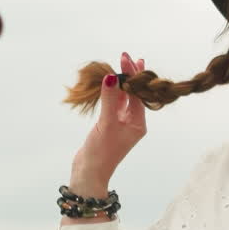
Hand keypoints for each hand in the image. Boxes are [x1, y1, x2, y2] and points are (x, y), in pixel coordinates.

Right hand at [69, 52, 146, 194]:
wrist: (90, 173)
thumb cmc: (101, 152)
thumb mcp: (106, 124)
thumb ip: (110, 99)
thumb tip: (112, 77)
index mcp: (138, 123)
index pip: (138, 93)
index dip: (133, 75)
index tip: (126, 59)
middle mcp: (133, 122)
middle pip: (134, 93)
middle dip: (130, 75)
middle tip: (126, 56)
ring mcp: (122, 124)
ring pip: (124, 98)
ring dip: (122, 82)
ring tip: (121, 64)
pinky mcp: (111, 125)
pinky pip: (114, 104)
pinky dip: (112, 92)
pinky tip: (112, 81)